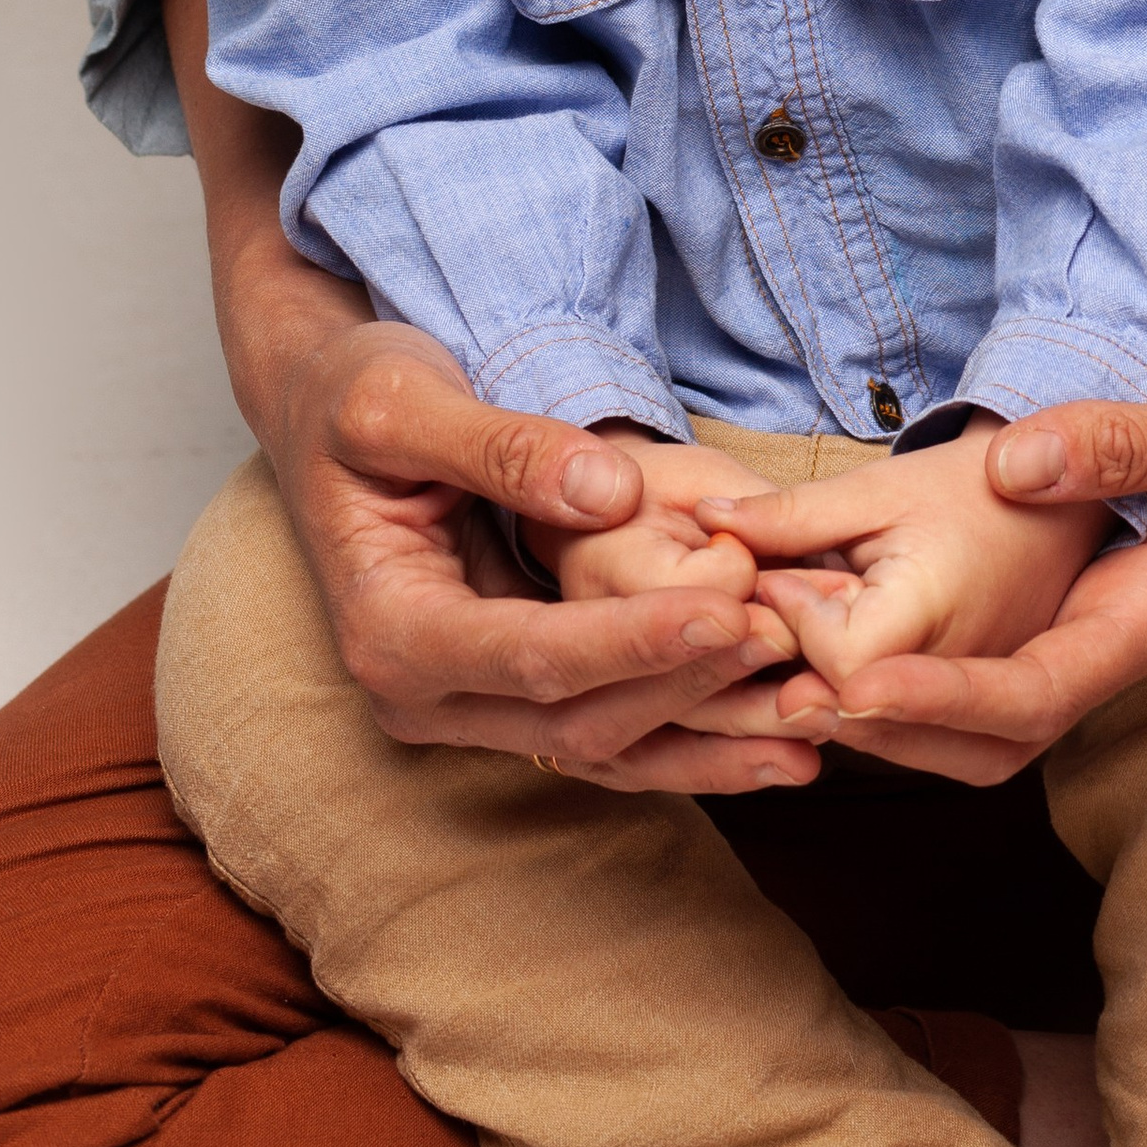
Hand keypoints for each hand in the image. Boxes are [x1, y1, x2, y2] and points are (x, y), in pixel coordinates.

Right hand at [265, 320, 819, 790]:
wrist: (329, 416)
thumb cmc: (356, 398)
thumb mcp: (402, 401)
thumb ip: (500, 446)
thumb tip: (609, 494)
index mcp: (391, 631)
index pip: (531, 656)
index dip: (632, 642)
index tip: (729, 614)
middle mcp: (426, 696)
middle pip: (579, 719)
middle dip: (690, 683)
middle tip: (796, 644)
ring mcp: (473, 708)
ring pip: (605, 749)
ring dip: (710, 736)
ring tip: (817, 725)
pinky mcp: (518, 696)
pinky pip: (611, 736)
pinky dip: (692, 739)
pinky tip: (778, 747)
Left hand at [733, 290, 1146, 784]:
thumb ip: (1136, 441)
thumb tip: (1015, 468)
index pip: (1039, 695)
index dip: (945, 701)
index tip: (856, 690)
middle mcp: (1128, 623)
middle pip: (999, 729)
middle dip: (893, 724)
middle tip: (782, 694)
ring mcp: (1105, 597)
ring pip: (986, 693)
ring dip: (891, 691)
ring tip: (789, 658)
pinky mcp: (1083, 563)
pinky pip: (991, 630)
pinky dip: (914, 632)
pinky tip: (851, 594)